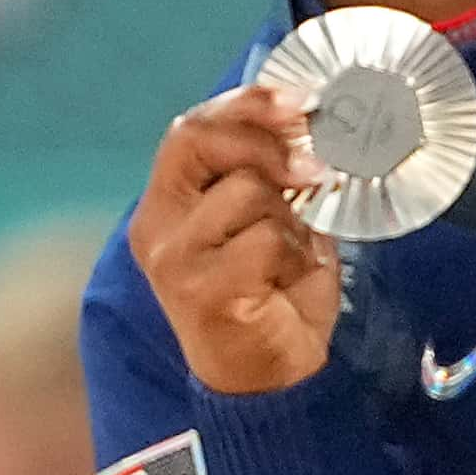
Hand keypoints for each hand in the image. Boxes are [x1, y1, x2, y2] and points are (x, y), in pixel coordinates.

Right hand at [127, 86, 341, 395]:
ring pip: (247, 190)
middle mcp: (159, 224)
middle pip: (201, 141)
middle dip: (269, 143)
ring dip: (291, 215)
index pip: (191, 128)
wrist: (271, 375)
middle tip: (316, 167)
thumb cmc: (274, 290)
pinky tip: (289, 279)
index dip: (245, 104)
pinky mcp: (202, 289)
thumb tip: (312, 118)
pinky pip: (265, 239)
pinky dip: (294, 254)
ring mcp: (175, 258)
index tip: (299, 100)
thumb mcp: (273, 217)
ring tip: (293, 251)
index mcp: (172, 200)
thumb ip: (273, 173)